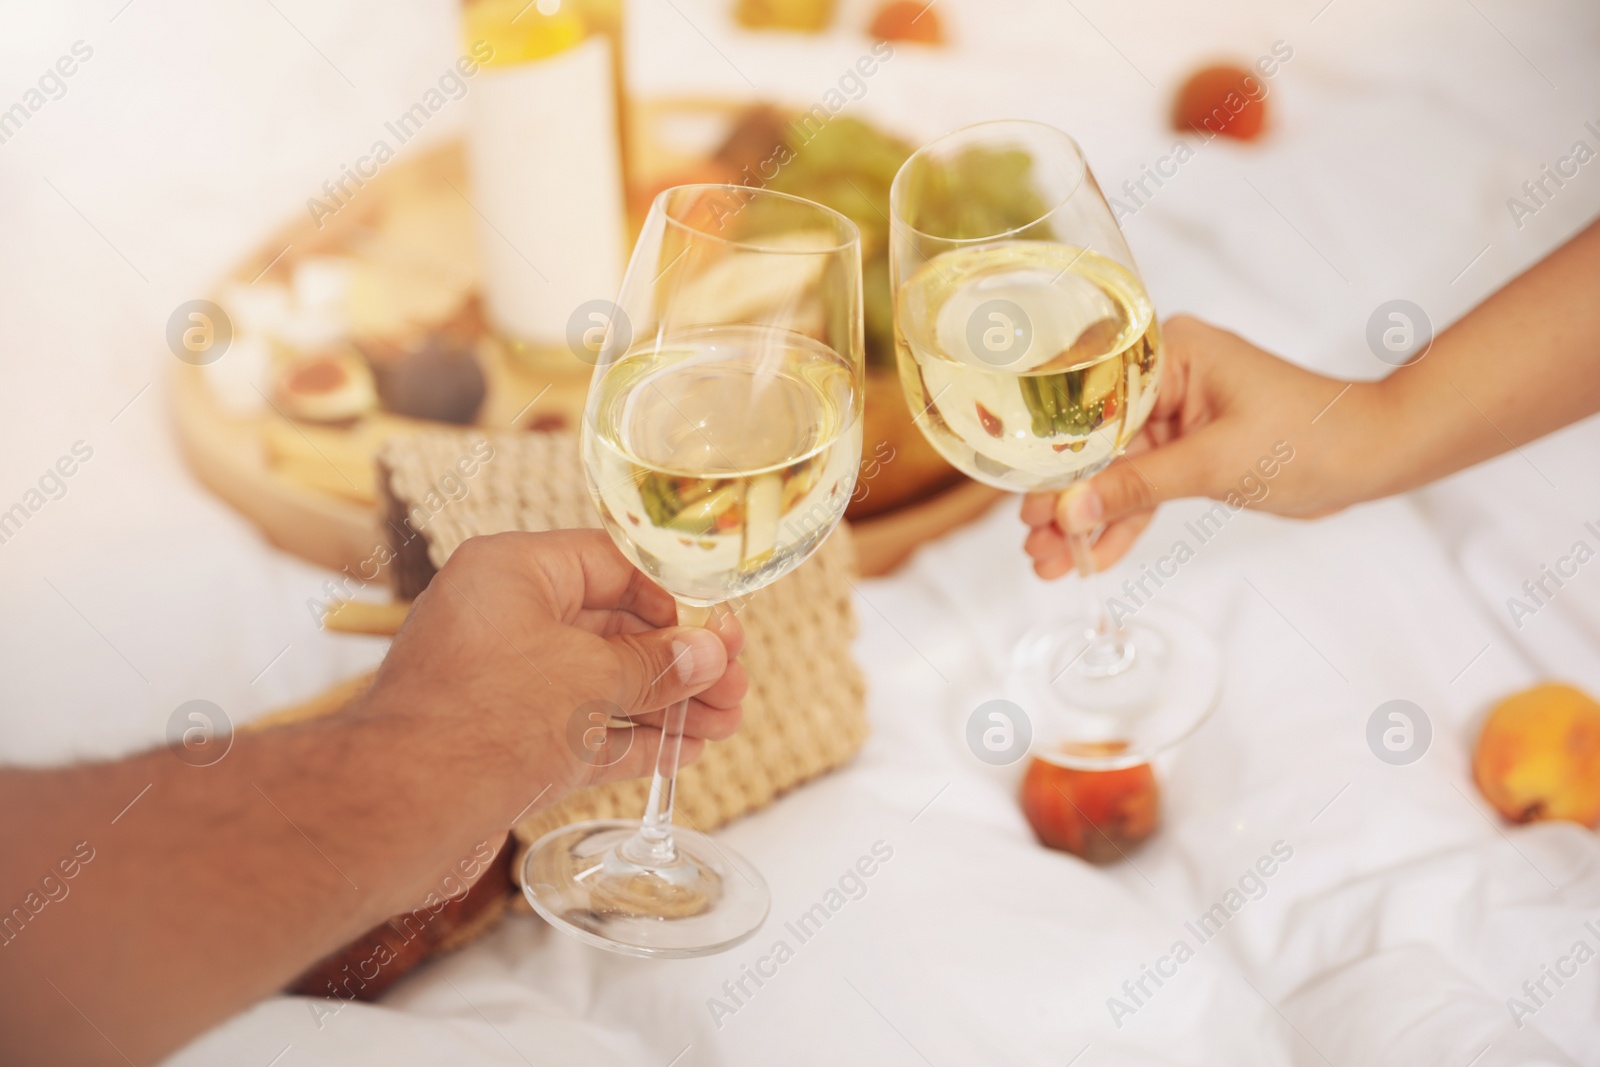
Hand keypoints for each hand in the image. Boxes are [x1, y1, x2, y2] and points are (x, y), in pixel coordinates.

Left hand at [364, 529, 746, 828]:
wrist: (400, 809)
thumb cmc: (484, 718)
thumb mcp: (591, 677)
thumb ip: (657, 665)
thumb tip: (707, 654)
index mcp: (512, 573)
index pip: (611, 564)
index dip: (673, 595)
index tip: (719, 627)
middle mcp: (503, 620)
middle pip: (612, 628)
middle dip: (679, 660)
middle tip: (734, 684)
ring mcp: (502, 685)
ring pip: (602, 685)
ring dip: (665, 705)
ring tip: (723, 725)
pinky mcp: (503, 743)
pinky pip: (581, 731)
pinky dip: (630, 740)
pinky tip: (681, 753)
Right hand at [1022, 315, 1375, 575]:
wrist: (1371, 457)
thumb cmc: (1310, 435)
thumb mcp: (1213, 463)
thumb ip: (1137, 488)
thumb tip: (1069, 512)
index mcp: (1168, 352)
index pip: (1089, 399)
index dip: (1051, 451)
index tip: (1023, 495)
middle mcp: (1164, 378)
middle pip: (1092, 441)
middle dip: (1063, 496)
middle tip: (1030, 540)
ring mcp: (1175, 416)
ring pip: (1114, 471)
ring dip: (1085, 518)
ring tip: (1049, 562)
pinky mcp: (1189, 451)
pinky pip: (1143, 488)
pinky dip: (1122, 522)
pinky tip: (1092, 559)